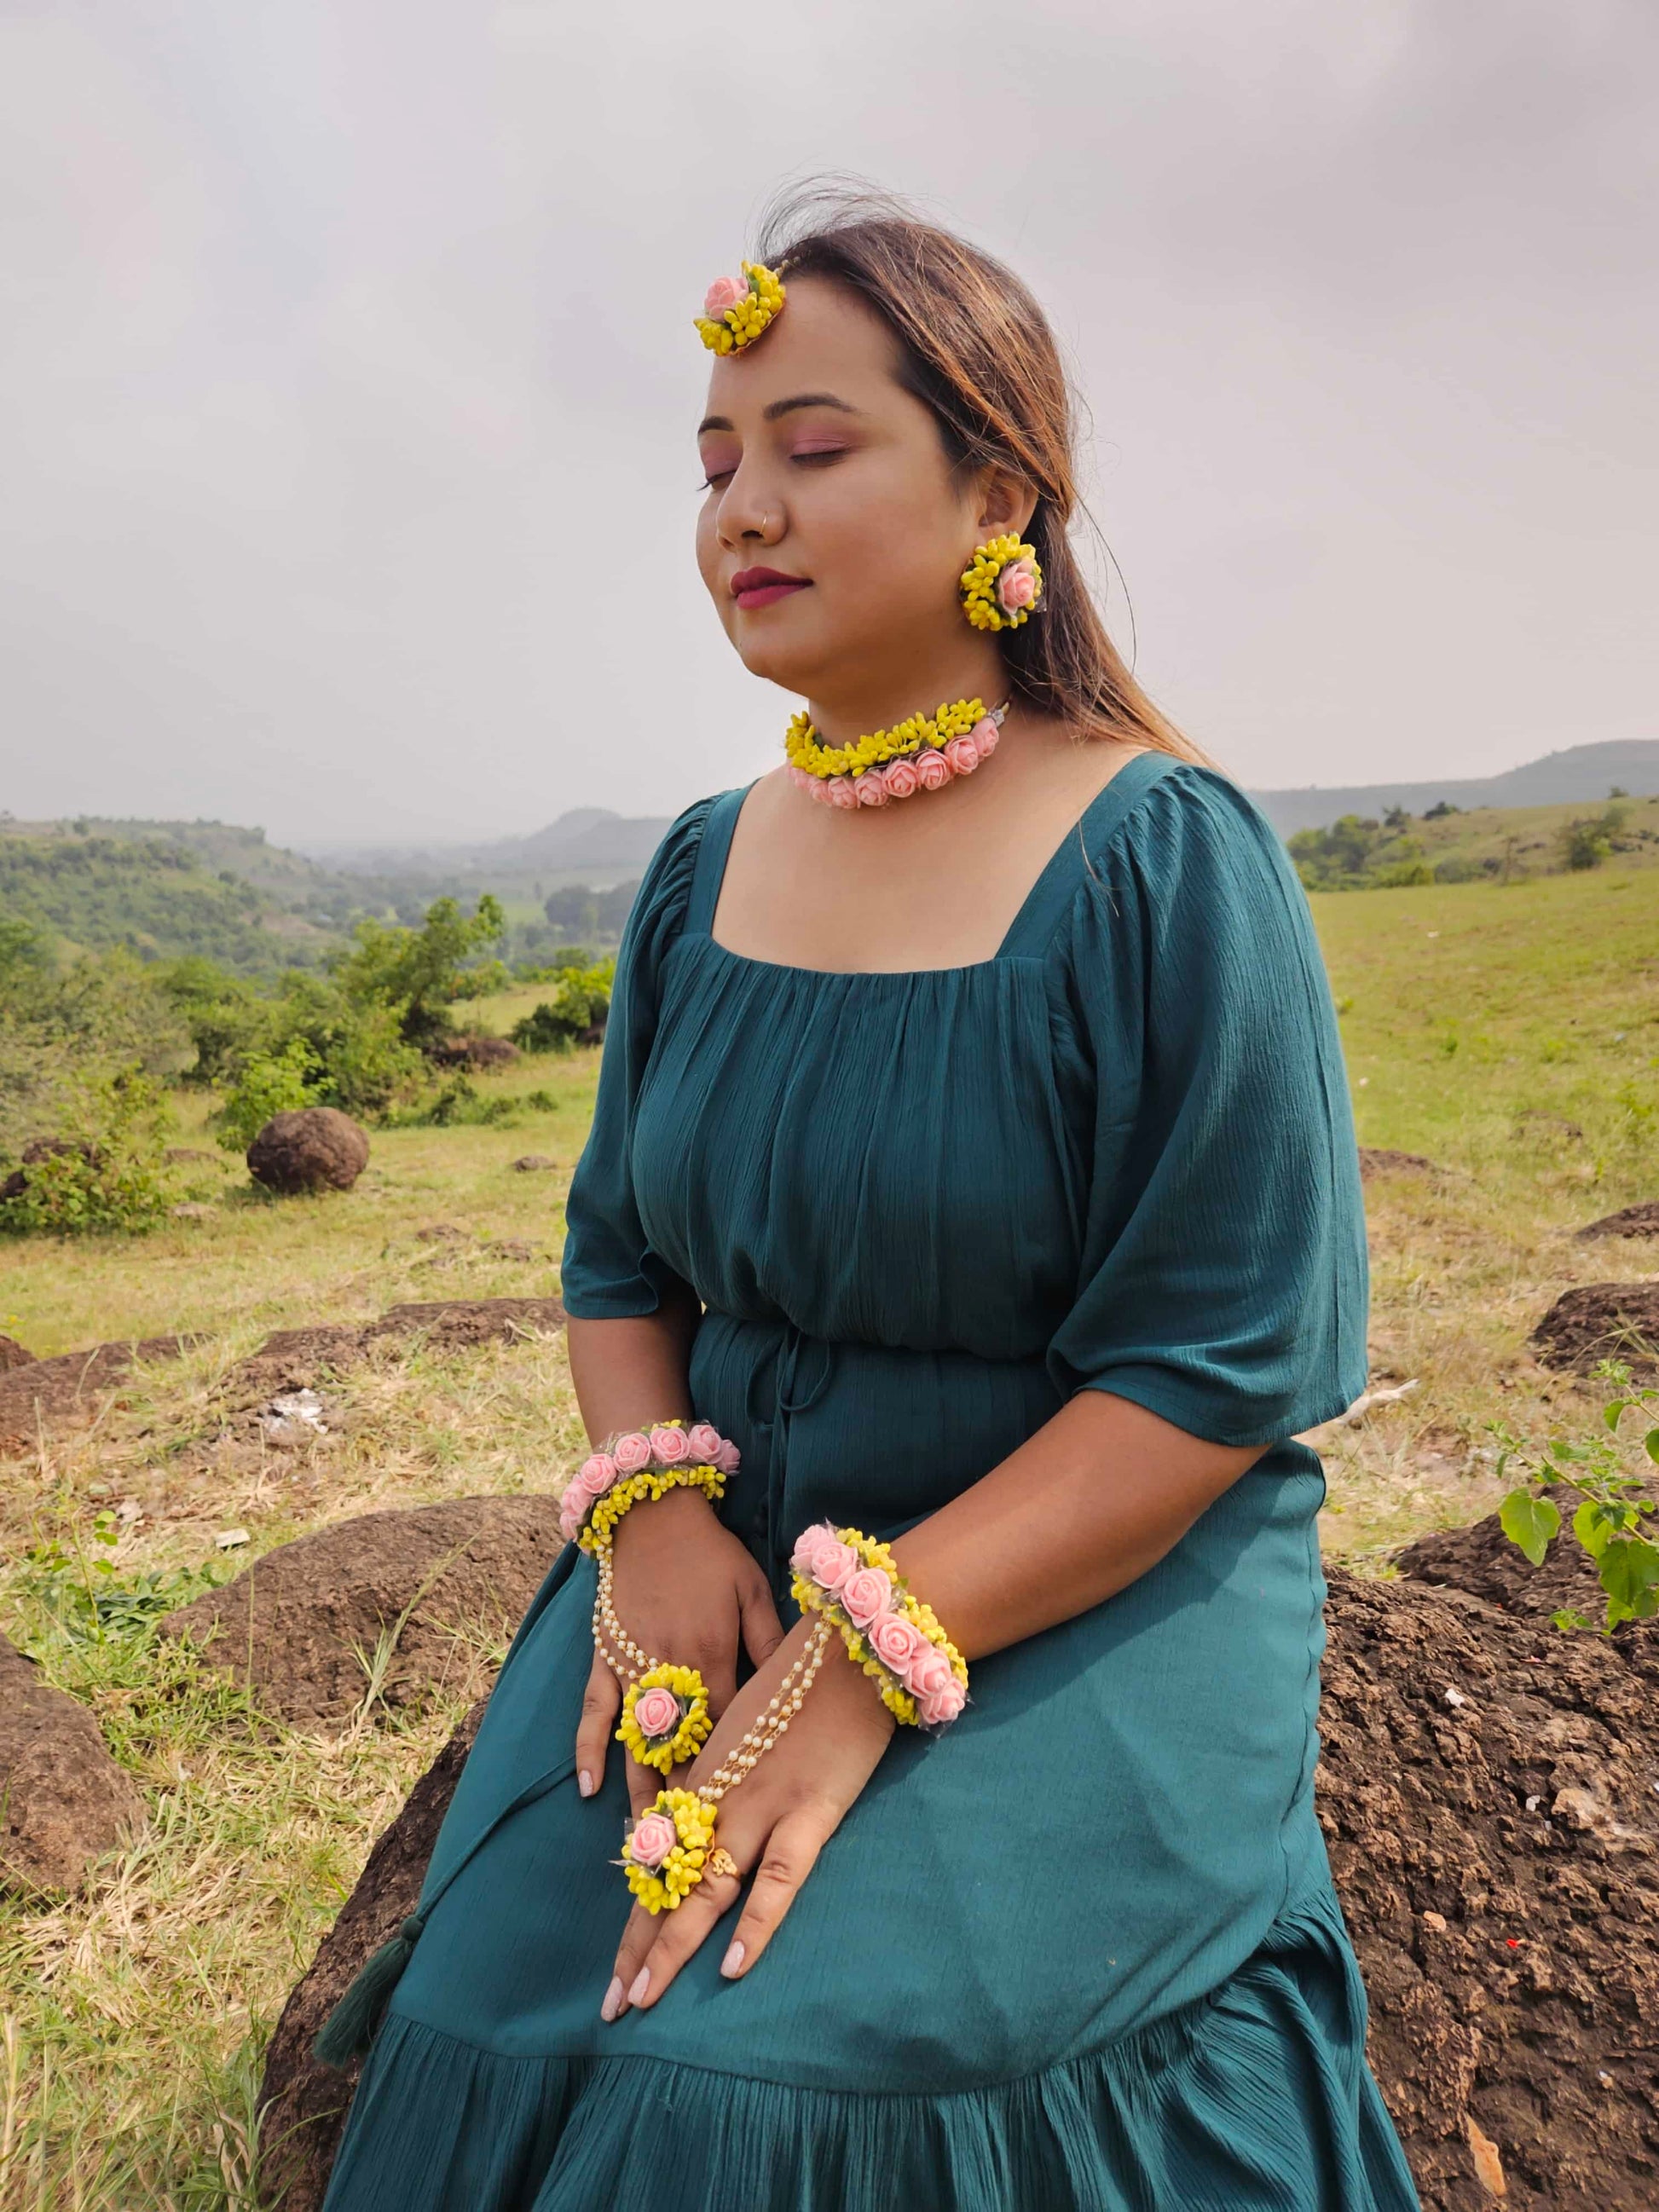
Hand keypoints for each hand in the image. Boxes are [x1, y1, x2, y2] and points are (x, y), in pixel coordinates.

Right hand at [575, 1486, 785, 1819]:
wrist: (653, 1513)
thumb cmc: (711, 1552)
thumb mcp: (754, 1590)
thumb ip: (771, 1643)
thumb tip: (793, 1690)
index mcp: (713, 1657)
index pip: (727, 1736)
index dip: (733, 1783)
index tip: (740, 1831)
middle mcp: (671, 1671)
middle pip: (681, 1753)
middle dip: (686, 1809)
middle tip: (689, 1865)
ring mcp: (633, 1668)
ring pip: (638, 1745)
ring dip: (641, 1797)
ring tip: (644, 1851)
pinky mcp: (605, 1658)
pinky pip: (594, 1712)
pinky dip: (589, 1750)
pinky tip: (590, 1790)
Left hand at [601, 1615, 895, 2019]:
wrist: (848, 1647)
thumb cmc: (800, 1681)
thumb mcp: (741, 1727)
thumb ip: (716, 1774)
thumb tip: (691, 1819)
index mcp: (703, 1780)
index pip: (658, 1862)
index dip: (637, 1917)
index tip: (616, 1969)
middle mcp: (720, 1798)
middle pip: (670, 1885)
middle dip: (641, 1948)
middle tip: (612, 2007)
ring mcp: (761, 1805)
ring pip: (707, 1889)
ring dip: (674, 1946)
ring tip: (646, 1998)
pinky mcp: (810, 1810)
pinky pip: (778, 1875)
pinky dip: (756, 1920)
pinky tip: (735, 1964)